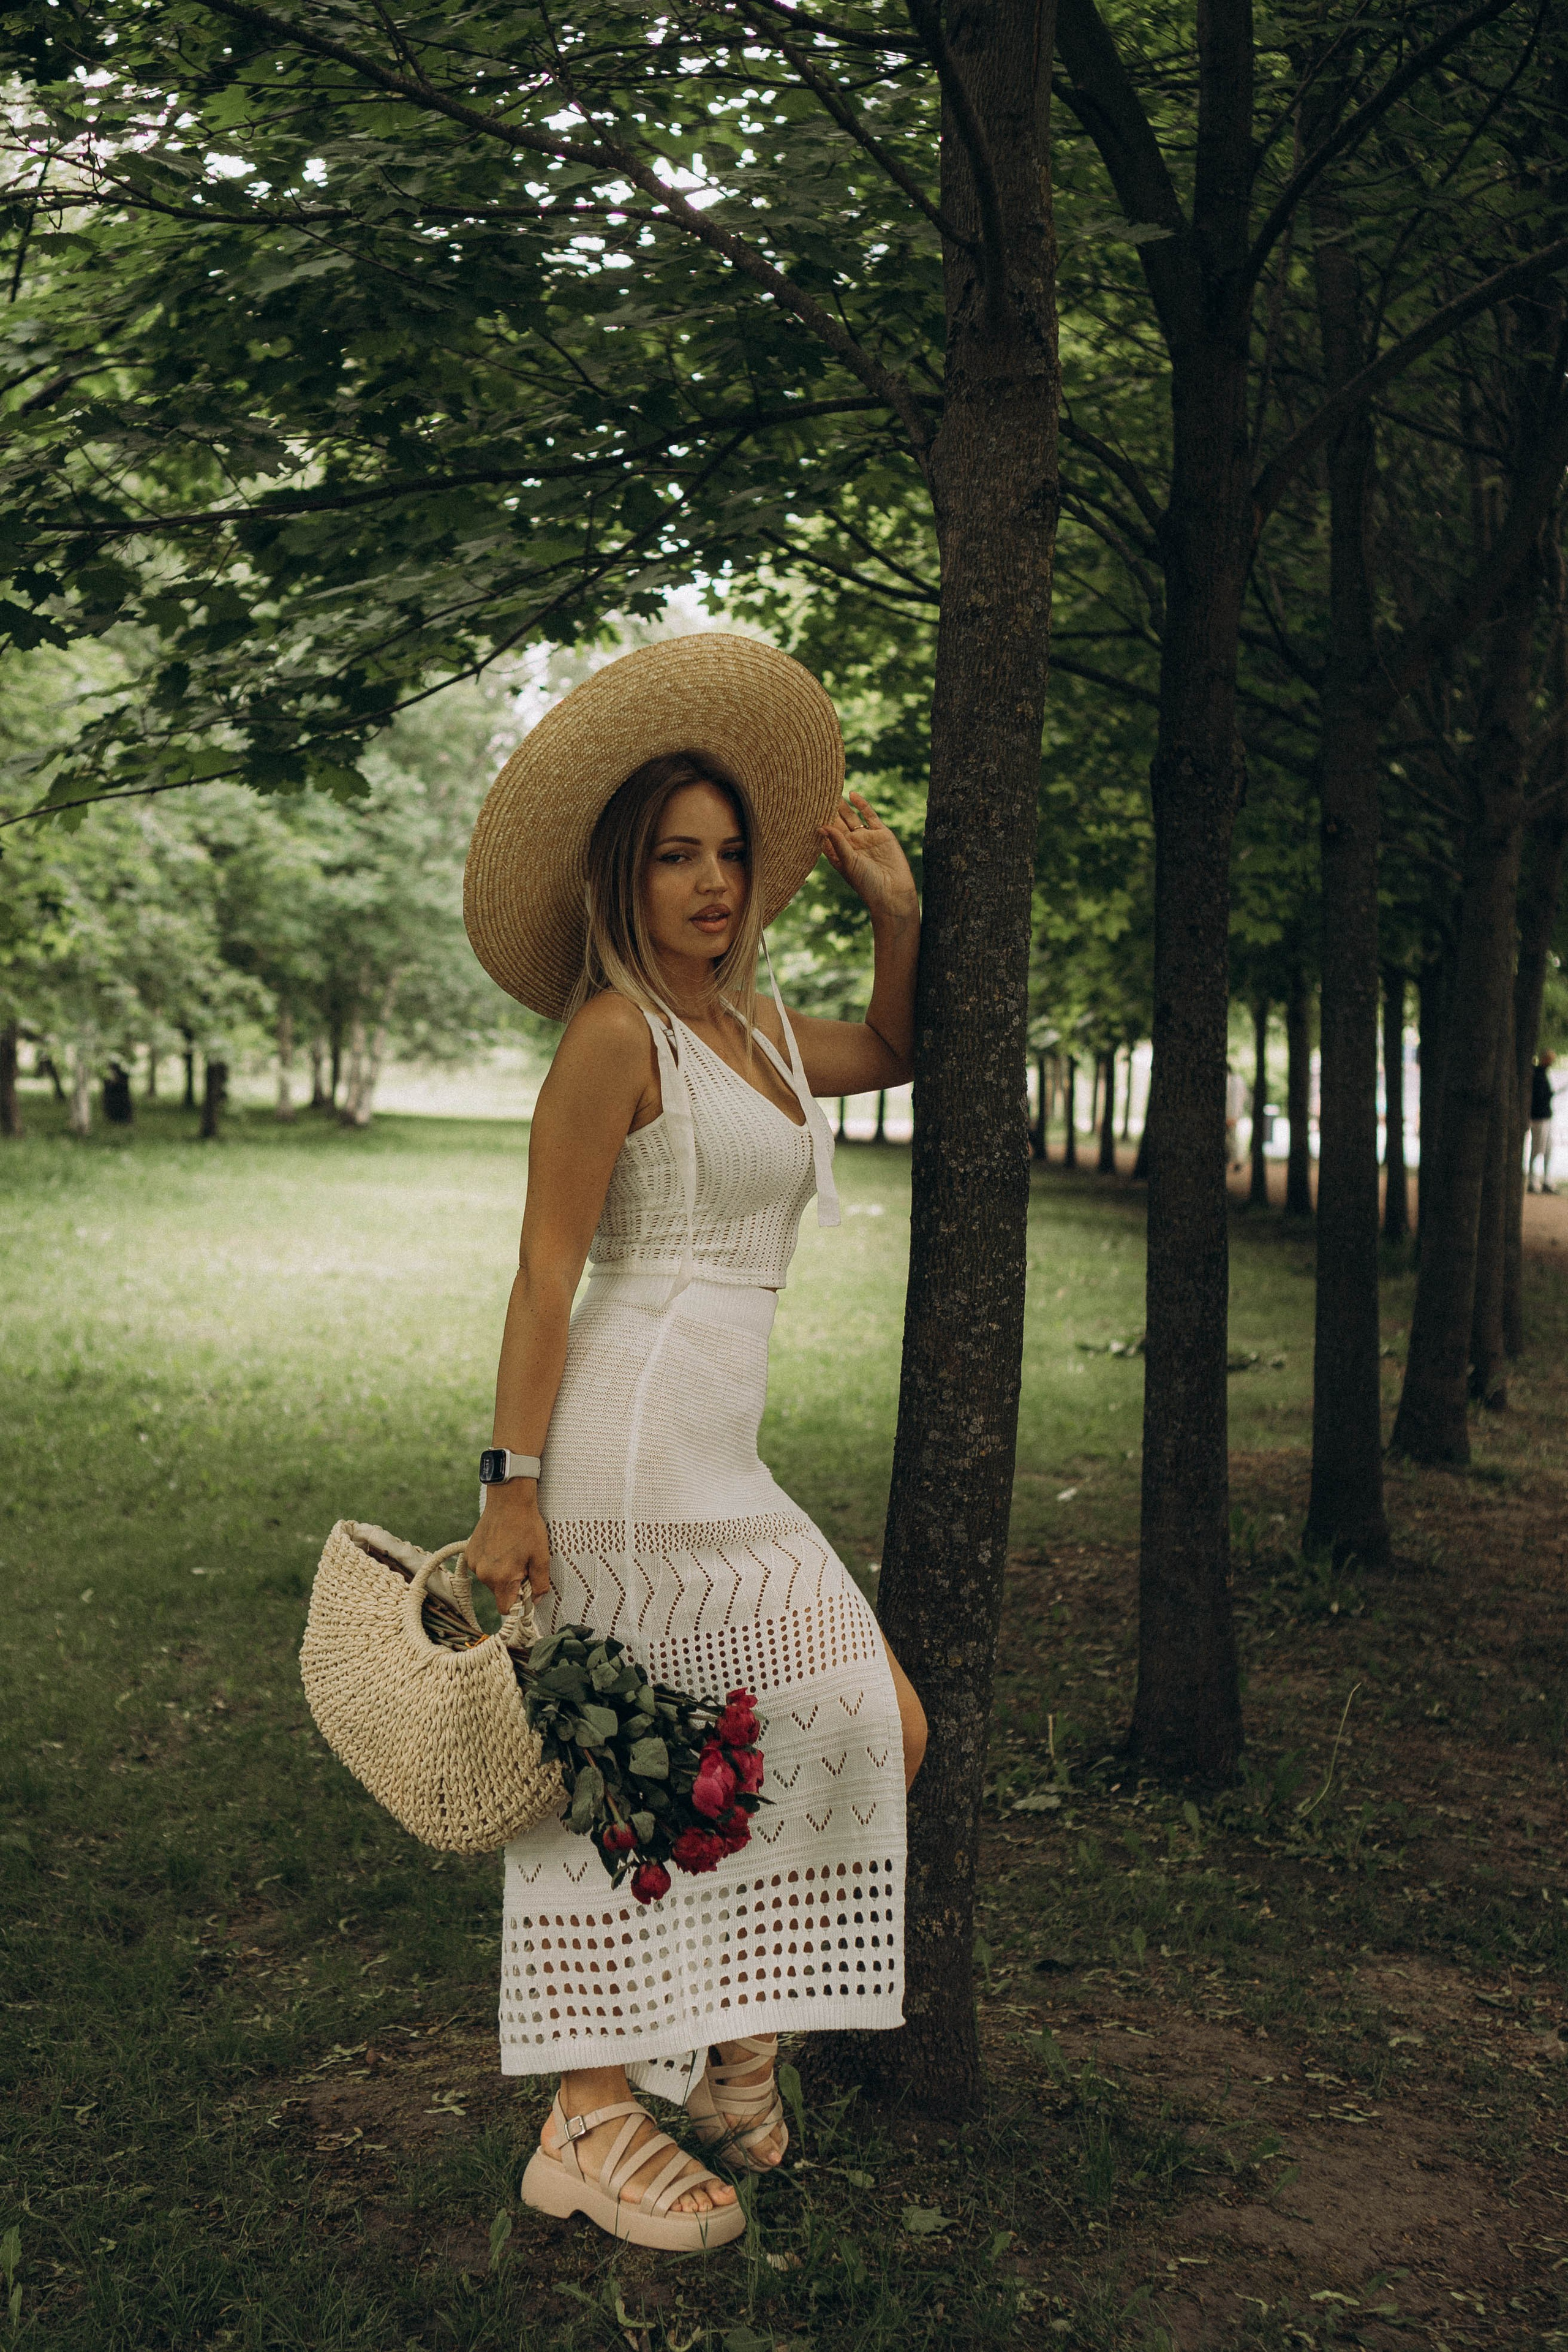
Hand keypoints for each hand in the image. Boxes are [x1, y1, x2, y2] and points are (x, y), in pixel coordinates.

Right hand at [465, 1482, 550, 1608]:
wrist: (509, 1500)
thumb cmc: (527, 1526)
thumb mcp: (541, 1556)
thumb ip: (540, 1583)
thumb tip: (536, 1601)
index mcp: (501, 1578)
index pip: (506, 1609)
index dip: (518, 1603)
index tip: (526, 1588)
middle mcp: (483, 1574)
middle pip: (499, 1592)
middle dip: (511, 1582)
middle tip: (522, 1561)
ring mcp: (474, 1563)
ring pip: (490, 1579)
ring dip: (501, 1572)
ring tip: (511, 1550)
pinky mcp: (469, 1553)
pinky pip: (481, 1567)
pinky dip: (491, 1561)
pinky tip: (500, 1545)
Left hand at [818, 792, 917, 924]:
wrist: (894, 892)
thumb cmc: (868, 884)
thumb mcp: (849, 863)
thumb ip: (837, 843)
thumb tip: (821, 825)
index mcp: (839, 854)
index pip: (825, 834)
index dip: (817, 822)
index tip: (805, 808)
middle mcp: (851, 845)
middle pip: (836, 822)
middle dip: (828, 809)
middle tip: (816, 793)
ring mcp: (866, 838)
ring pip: (851, 817)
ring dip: (842, 805)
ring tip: (831, 789)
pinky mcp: (881, 833)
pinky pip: (870, 816)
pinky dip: (862, 805)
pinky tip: (852, 794)